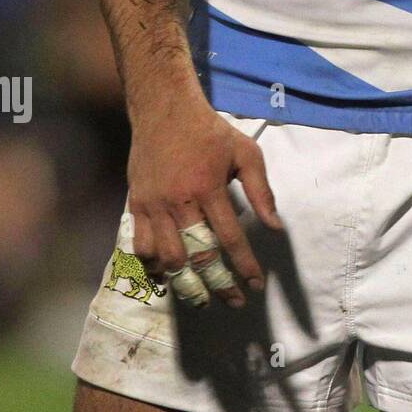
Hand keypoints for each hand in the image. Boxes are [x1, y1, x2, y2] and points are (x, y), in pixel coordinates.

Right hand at [126, 92, 281, 307]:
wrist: (164, 110)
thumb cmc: (210, 132)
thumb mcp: (246, 153)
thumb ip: (262, 191)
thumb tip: (275, 227)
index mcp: (208, 188)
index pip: (230, 238)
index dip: (244, 266)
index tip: (256, 285)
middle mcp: (178, 201)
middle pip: (197, 256)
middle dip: (217, 284)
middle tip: (233, 301)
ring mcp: (153, 205)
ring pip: (167, 258)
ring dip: (186, 283)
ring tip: (202, 298)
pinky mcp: (136, 205)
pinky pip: (140, 246)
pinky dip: (154, 265)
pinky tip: (168, 275)